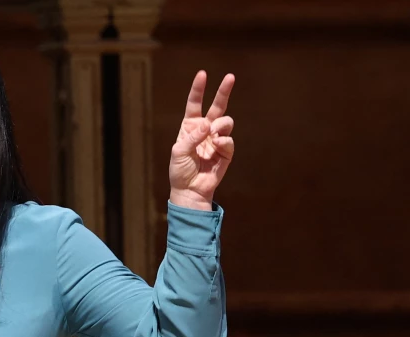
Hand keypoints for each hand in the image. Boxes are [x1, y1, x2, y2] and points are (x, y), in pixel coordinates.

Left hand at [169, 70, 234, 209]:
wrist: (190, 190)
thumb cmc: (180, 171)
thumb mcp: (179, 152)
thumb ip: (193, 136)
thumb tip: (208, 124)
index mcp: (190, 127)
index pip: (194, 104)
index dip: (198, 89)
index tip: (203, 74)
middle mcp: (204, 130)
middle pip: (216, 106)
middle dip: (223, 91)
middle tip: (230, 76)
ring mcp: (216, 139)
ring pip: (226, 121)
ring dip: (221, 125)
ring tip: (214, 135)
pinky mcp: (226, 151)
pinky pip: (228, 139)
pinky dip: (223, 142)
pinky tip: (217, 146)